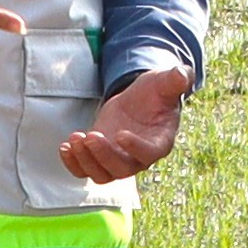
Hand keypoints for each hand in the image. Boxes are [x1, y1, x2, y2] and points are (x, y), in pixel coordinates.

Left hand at [57, 64, 189, 184]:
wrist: (140, 101)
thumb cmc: (156, 93)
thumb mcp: (165, 82)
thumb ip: (175, 79)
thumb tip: (182, 73)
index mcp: (159, 142)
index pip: (149, 153)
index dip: (135, 148)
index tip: (120, 134)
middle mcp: (139, 158)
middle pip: (121, 169)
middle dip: (103, 155)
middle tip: (90, 135)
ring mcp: (118, 160)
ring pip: (102, 174)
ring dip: (86, 160)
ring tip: (75, 138)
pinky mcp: (100, 157)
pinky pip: (85, 171)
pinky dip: (73, 164)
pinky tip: (65, 147)